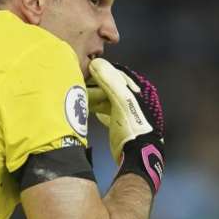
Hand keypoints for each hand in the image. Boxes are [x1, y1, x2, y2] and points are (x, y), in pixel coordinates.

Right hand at [87, 59, 165, 193]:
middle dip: (96, 85)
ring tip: (80, 95)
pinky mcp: (120, 126)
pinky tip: (87, 108)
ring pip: (107, 99)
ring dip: (94, 97)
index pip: (117, 75)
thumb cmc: (132, 127)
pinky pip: (106, 112)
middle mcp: (134, 100)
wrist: (137, 157)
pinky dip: (97, 109)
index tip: (86, 69)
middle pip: (111, 87)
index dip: (102, 71)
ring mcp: (127, 114)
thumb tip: (96, 62)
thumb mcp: (122, 102)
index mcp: (138, 92)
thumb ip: (110, 82)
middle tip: (80, 83)